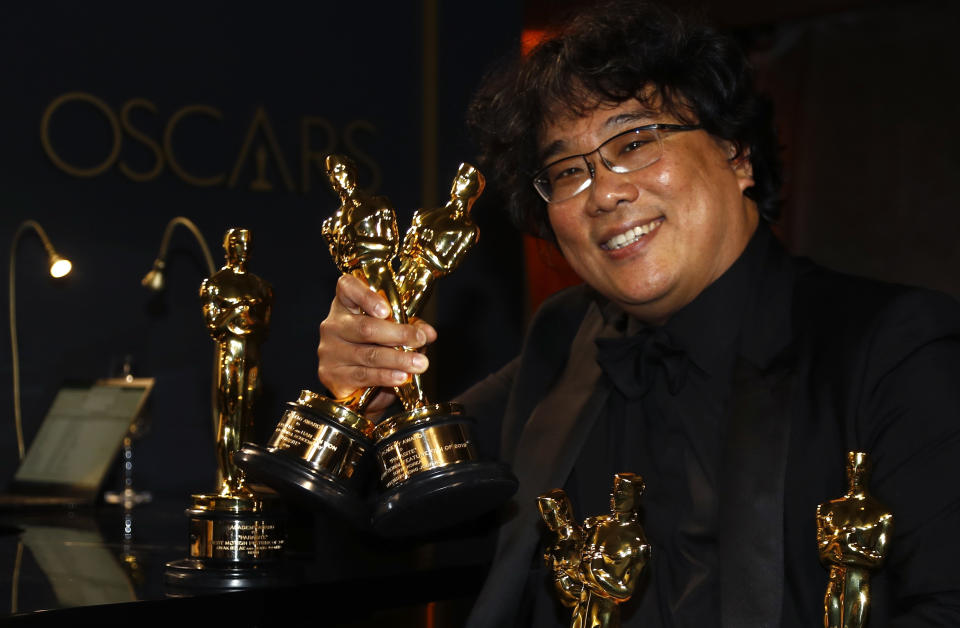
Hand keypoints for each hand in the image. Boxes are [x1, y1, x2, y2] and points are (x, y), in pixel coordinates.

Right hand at [317, 274, 436, 416]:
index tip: (386, 310)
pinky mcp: (333, 376)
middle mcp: (333, 325)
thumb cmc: (372, 346)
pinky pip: (364, 375)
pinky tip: (401, 377)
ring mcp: (331, 351)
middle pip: (365, 327)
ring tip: (419, 363)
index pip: (347, 288)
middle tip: (419, 339)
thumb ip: (409, 326)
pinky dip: (386, 376)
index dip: (366, 296)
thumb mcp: (390, 330)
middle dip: (398, 334)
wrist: (351, 381)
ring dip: (398, 359)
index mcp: (345, 304)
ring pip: (368, 354)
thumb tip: (428, 333)